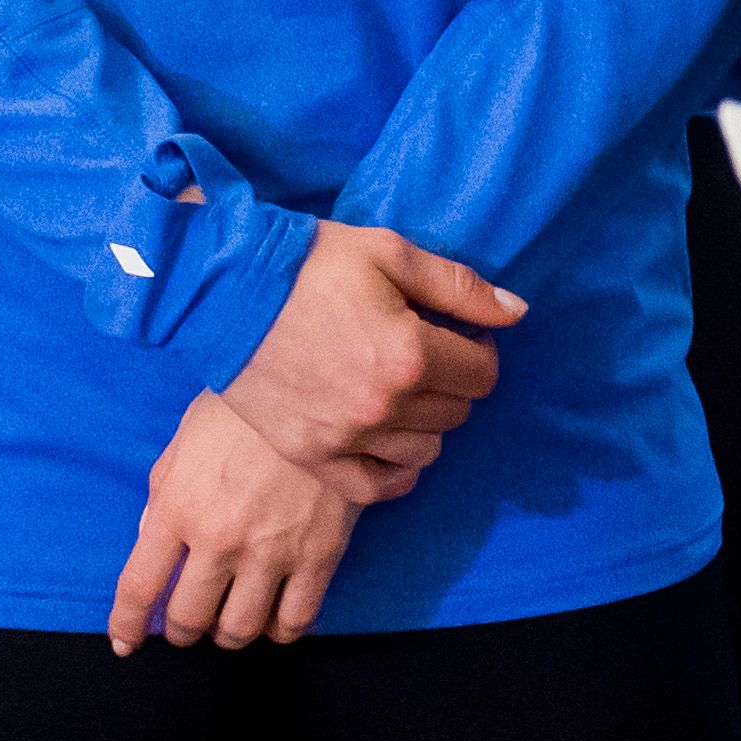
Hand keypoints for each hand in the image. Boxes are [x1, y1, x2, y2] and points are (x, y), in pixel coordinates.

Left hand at [108, 392, 360, 650]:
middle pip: (188, 618)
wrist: (319, 384)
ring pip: (239, 629)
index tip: (125, 641)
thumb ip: (163, 495)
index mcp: (177, 506)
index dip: (127, 624)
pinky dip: (278, 632)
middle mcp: (219, 538)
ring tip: (227, 623)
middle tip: (184, 625)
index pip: (139, 587)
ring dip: (226, 636)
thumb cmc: (243, 406)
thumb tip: (150, 541)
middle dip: (180, 632)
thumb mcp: (185, 441)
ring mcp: (271, 551)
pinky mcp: (318, 555)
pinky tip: (272, 620)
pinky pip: (295, 620)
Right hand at [220, 221, 519, 495]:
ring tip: (398, 389)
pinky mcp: (313, 456)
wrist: (223, 292)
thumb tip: (517, 313)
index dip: (477, 349)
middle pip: (456, 412)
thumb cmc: (308, 263)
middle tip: (421, 354)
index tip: (454, 333)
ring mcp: (347, 438)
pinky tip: (390, 441)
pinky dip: (394, 469)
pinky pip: (377, 487)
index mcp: (409, 353)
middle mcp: (384, 406)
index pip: (483, 373)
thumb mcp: (389, 253)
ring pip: (425, 450)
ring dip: (423, 422)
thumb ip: (459, 287)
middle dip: (449, 381)